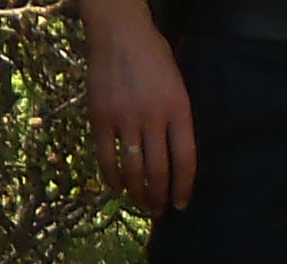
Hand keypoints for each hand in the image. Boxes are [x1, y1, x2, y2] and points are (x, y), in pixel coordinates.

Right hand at [83, 0, 195, 215]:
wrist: (119, 31)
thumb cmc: (153, 56)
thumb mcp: (178, 84)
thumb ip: (179, 119)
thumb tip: (178, 161)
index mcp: (178, 108)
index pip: (185, 160)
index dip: (184, 188)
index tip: (181, 205)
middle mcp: (152, 116)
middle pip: (158, 171)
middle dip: (160, 197)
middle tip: (159, 210)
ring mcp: (125, 118)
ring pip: (133, 170)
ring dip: (137, 194)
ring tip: (141, 204)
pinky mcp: (101, 118)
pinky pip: (107, 158)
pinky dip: (112, 178)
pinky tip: (117, 187)